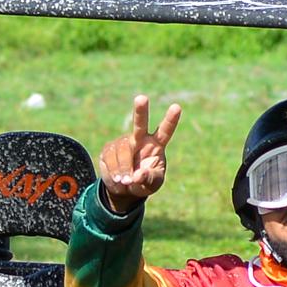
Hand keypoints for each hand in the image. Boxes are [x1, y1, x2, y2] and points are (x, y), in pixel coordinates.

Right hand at [98, 94, 182, 209]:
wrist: (125, 188)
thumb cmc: (144, 183)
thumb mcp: (152, 185)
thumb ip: (149, 179)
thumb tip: (138, 175)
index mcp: (156, 145)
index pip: (165, 131)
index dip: (170, 120)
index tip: (177, 107)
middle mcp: (140, 139)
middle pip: (140, 123)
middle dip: (140, 111)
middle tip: (142, 98)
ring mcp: (124, 142)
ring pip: (123, 150)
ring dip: (124, 168)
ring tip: (125, 181)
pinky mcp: (109, 148)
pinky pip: (110, 158)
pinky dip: (113, 172)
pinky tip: (116, 178)